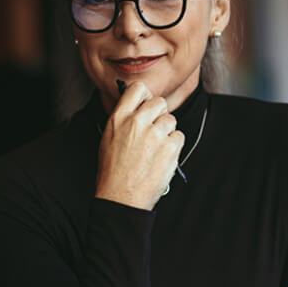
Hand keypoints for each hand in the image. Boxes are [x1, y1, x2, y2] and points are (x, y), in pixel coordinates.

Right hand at [95, 81, 184, 209]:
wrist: (121, 198)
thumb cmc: (113, 173)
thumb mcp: (108, 139)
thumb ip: (124, 120)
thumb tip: (137, 109)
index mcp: (119, 118)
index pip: (138, 89)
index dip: (145, 97)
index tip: (146, 106)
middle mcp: (137, 122)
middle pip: (160, 103)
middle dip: (159, 115)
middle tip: (153, 132)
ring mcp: (155, 134)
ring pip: (171, 120)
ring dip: (167, 132)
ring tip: (155, 149)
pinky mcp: (170, 148)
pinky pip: (179, 136)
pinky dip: (173, 147)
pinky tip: (161, 157)